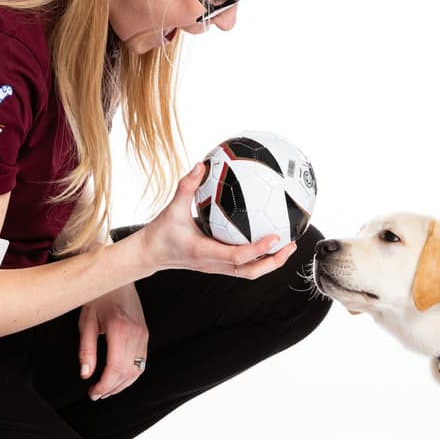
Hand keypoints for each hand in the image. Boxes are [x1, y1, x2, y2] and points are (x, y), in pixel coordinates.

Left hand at [79, 281, 148, 400]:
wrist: (117, 277)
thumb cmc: (99, 297)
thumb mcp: (86, 321)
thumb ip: (86, 350)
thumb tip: (86, 374)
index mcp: (120, 329)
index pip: (116, 367)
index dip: (105, 385)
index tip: (93, 393)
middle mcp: (136, 333)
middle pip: (127, 372)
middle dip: (112, 388)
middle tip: (96, 394)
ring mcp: (144, 334)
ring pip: (137, 370)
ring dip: (122, 384)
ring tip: (106, 389)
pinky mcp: (145, 334)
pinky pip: (141, 362)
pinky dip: (130, 374)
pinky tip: (118, 377)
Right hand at [138, 163, 297, 277]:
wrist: (149, 254)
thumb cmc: (160, 233)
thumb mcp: (172, 208)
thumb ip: (186, 187)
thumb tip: (200, 165)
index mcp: (205, 252)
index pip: (237, 256)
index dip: (258, 249)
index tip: (275, 237)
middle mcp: (214, 264)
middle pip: (250, 272)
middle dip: (273, 262)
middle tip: (290, 245)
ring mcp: (216, 268)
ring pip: (249, 273)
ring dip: (269, 263)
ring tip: (286, 247)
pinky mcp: (216, 266)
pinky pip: (242, 266)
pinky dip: (257, 258)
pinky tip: (265, 241)